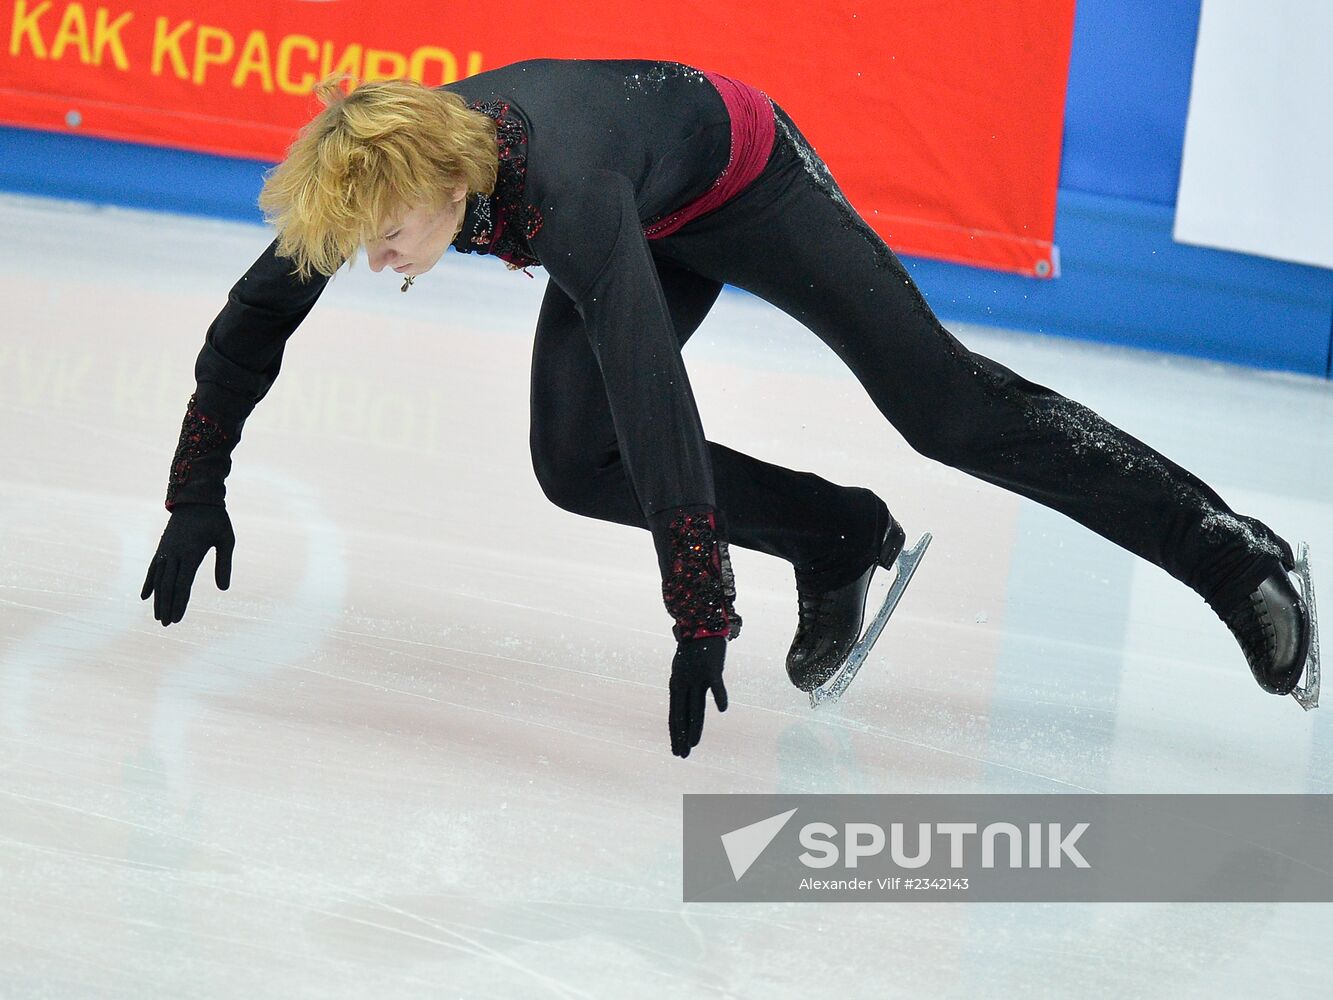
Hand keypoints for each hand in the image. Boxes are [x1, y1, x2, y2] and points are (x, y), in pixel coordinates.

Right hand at [140, 503, 234, 625]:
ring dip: (158, 599)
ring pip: (158, 579)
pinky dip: (149, 583)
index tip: (177, 618)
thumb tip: (223, 589)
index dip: (179, 602)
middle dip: (167, 605)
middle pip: (168, 585)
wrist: (196, 497)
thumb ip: (224, 564)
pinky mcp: (162, 547)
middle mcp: (174, 553)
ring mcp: (165, 550)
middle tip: (166, 624)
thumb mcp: (226, 540)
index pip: (183, 583)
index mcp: (190, 552)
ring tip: (158, 616)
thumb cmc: (215, 519)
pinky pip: (152, 568)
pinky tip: (145, 597)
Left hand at [669, 636, 727, 757]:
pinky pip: (717, 685)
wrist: (698, 625)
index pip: (674, 715)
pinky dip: (720, 697)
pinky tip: (722, 710)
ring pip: (696, 706)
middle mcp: (684, 684)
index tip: (676, 750)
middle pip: (682, 715)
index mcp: (676, 686)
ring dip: (695, 727)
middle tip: (682, 755)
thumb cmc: (692, 650)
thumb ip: (685, 689)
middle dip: (681, 737)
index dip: (675, 734)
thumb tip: (684, 707)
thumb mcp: (683, 671)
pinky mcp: (712, 669)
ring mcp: (697, 677)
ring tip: (693, 744)